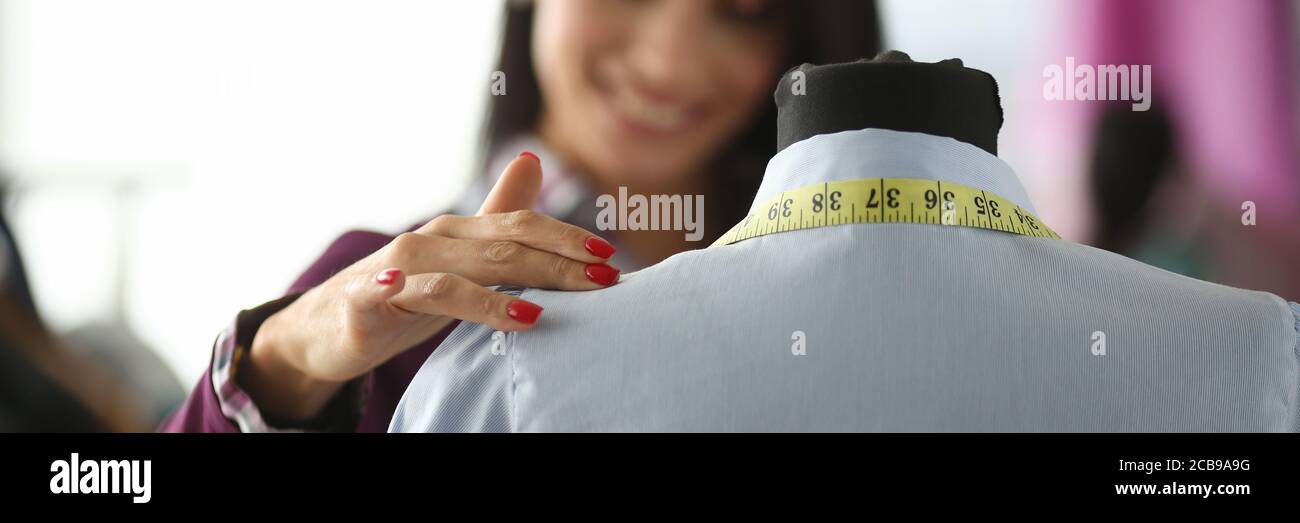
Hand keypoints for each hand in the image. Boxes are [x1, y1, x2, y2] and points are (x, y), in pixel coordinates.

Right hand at [240, 152, 618, 420]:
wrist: (329, 326)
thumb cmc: (404, 294)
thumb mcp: (459, 258)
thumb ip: (497, 217)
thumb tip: (532, 162)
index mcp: (458, 232)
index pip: (521, 227)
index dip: (566, 239)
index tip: (609, 257)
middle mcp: (432, 241)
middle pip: (502, 248)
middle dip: (557, 264)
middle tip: (603, 280)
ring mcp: (398, 269)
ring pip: (457, 274)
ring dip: (500, 292)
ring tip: (541, 311)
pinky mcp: (368, 302)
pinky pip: (399, 295)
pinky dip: (417, 293)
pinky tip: (424, 294)